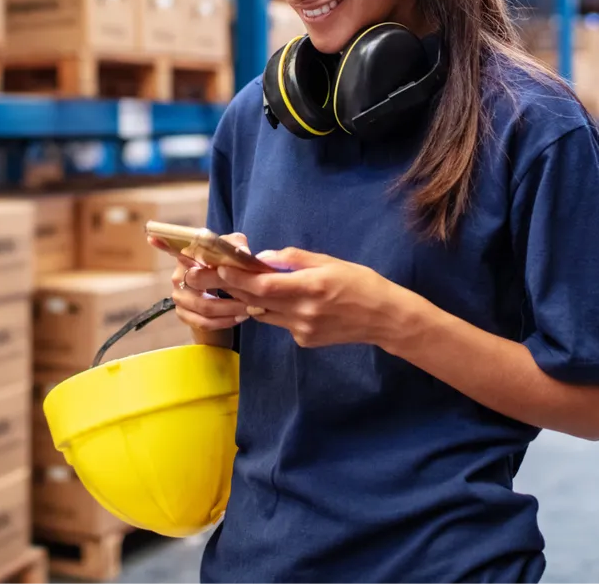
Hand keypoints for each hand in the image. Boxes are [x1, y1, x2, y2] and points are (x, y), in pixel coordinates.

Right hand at [148, 232, 250, 336]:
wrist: (223, 293)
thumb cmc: (226, 266)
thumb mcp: (232, 250)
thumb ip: (236, 244)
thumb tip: (242, 251)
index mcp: (186, 257)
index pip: (172, 249)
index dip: (163, 244)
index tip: (152, 237)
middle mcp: (177, 276)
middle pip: (198, 285)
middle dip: (226, 292)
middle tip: (249, 297)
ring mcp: (179, 297)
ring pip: (204, 308)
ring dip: (229, 310)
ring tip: (249, 309)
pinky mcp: (183, 314)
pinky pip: (203, 323)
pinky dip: (223, 322)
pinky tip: (238, 317)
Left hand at [215, 247, 405, 348]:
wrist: (383, 318)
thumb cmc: (360, 283)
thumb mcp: (330, 262)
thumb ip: (295, 259)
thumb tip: (263, 257)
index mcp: (311, 287)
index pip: (264, 285)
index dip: (238, 277)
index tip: (221, 267)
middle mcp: (303, 311)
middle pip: (257, 300)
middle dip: (234, 287)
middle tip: (215, 275)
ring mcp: (302, 330)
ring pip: (265, 313)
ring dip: (251, 300)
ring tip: (240, 285)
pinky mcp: (304, 341)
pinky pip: (281, 323)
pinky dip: (276, 311)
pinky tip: (285, 301)